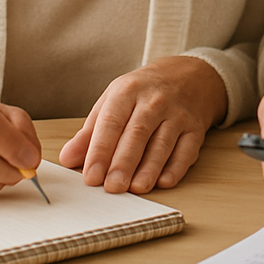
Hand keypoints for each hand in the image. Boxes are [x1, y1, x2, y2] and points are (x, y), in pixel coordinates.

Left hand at [59, 56, 226, 193]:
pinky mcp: (195, 128)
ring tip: (136, 188)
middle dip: (124, 162)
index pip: (112, 122)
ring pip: (163, 142)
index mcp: (128, 91)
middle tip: (112, 187)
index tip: (91, 175)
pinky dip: (176, 167)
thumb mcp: (114, 100)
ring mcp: (178, 113)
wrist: (189, 75)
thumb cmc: (144, 92)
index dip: (101, 150)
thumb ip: (91, 131)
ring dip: (150, 168)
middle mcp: (154, 100)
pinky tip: (164, 181)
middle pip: (138, 133)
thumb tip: (68, 158)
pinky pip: (186, 149)